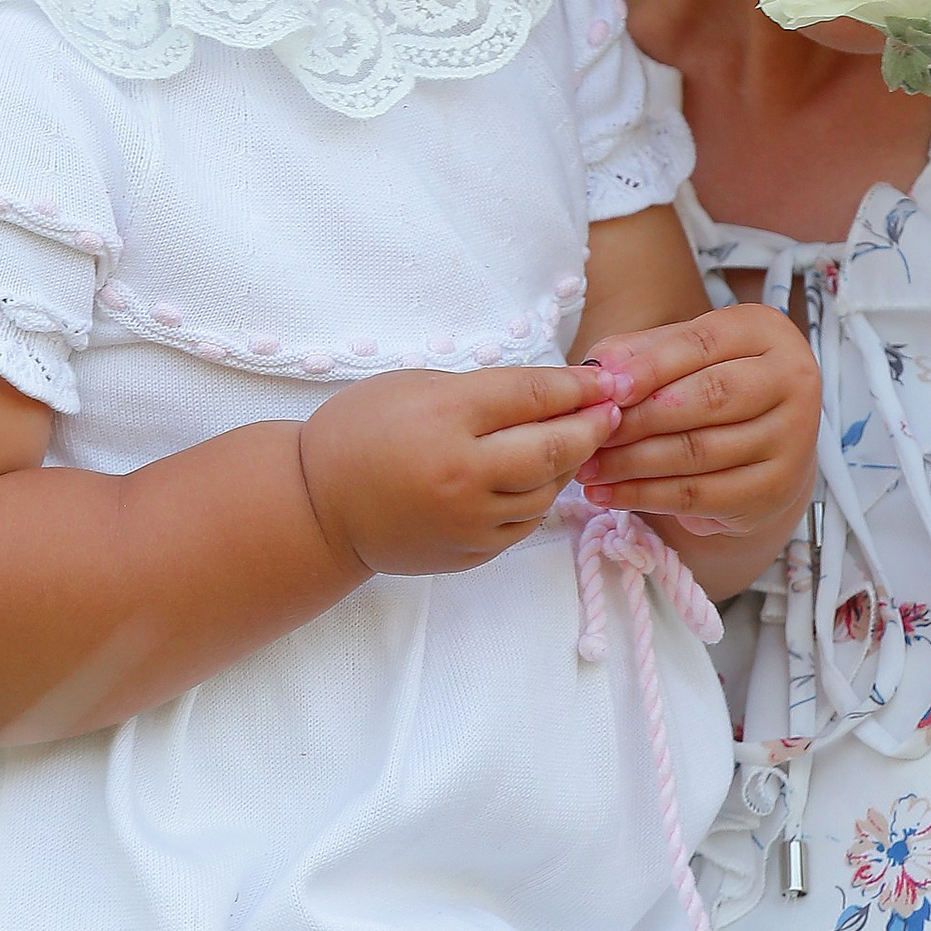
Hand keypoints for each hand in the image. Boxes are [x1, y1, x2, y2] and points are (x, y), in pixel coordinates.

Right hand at [297, 364, 618, 576]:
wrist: (318, 508)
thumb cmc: (361, 432)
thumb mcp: (415, 387)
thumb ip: (483, 390)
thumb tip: (554, 391)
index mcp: (445, 418)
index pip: (531, 396)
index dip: (577, 386)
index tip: (605, 378)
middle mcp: (461, 472)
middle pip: (553, 447)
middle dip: (591, 426)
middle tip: (612, 410)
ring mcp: (468, 519)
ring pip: (547, 490)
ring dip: (569, 463)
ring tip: (575, 440)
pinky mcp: (470, 552)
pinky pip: (524, 523)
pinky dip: (540, 497)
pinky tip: (539, 477)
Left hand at [575, 306, 820, 548]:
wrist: (767, 447)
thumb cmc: (715, 388)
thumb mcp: (680, 354)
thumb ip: (637, 353)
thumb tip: (598, 373)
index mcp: (767, 331)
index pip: (703, 343)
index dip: (650, 365)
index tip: (607, 388)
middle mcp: (792, 379)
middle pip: (707, 398)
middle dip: (639, 419)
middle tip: (589, 433)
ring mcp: (792, 437)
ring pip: (700, 451)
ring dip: (633, 463)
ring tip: (589, 467)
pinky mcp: (776, 488)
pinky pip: (701, 494)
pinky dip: (647, 497)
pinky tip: (612, 495)